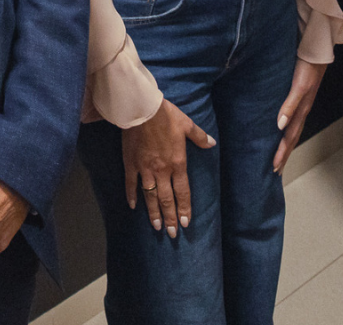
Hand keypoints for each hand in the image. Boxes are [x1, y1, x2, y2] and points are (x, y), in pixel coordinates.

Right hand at [121, 99, 215, 237]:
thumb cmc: (166, 116)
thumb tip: (211, 143)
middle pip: (167, 199)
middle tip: (172, 233)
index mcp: (177, 163)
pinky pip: (131, 184)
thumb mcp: (187, 124)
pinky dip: (132, 196)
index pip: (183, 192)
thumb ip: (199, 137)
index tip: (185, 223)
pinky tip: (133, 207)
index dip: (184, 208)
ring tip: (157, 227)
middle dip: (170, 217)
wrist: (141, 109)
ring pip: (150, 196)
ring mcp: (145, 169)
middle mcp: (162, 171)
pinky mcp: (131, 164)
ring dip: (153, 213)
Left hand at [272, 60, 328, 172]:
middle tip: (276, 171)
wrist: (316, 51)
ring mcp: (301, 104)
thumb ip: (290, 105)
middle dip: (284, 155)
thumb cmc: (307, 67)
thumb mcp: (299, 87)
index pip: (290, 137)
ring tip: (279, 157)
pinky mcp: (299, 96)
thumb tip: (280, 126)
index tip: (274, 168)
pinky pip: (292, 118)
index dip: (282, 153)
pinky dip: (286, 130)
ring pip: (293, 130)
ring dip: (286, 145)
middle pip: (292, 138)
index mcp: (301, 111)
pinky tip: (281, 130)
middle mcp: (302, 110)